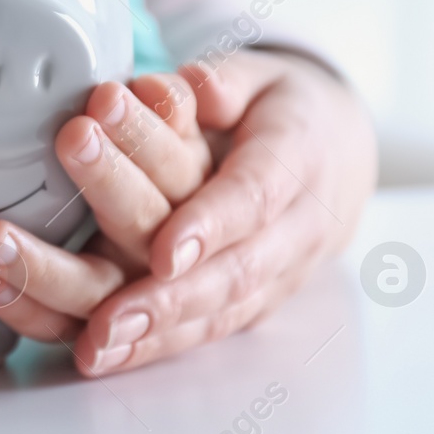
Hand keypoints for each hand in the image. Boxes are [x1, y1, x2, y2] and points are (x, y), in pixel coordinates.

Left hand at [0, 50, 376, 375]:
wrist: (338, 156)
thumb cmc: (282, 110)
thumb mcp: (261, 74)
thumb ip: (224, 80)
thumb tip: (185, 86)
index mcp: (298, 160)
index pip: (255, 198)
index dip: (211, 226)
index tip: (166, 251)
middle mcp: (293, 230)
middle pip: (232, 272)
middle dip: (169, 301)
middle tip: (108, 319)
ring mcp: (276, 276)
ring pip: (217, 312)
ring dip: (153, 336)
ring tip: (95, 346)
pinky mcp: (250, 303)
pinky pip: (203, 331)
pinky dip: (150, 351)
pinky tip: (100, 359)